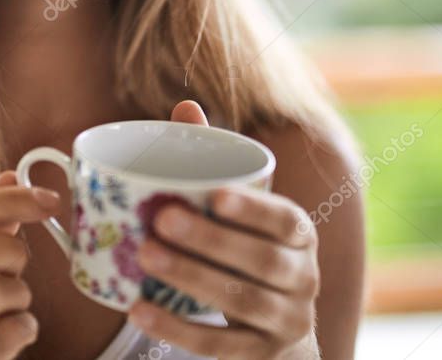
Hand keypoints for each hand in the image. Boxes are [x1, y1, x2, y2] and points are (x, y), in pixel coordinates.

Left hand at [126, 100, 319, 358]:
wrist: (278, 328)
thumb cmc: (248, 247)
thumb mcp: (241, 209)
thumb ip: (214, 160)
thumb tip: (184, 108)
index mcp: (299, 233)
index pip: (285, 220)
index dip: (254, 209)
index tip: (216, 195)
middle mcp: (302, 278)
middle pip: (263, 262)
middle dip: (211, 240)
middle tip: (161, 219)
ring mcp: (284, 322)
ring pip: (241, 302)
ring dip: (191, 277)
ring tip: (144, 256)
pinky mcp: (258, 355)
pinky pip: (218, 345)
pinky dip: (177, 328)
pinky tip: (139, 309)